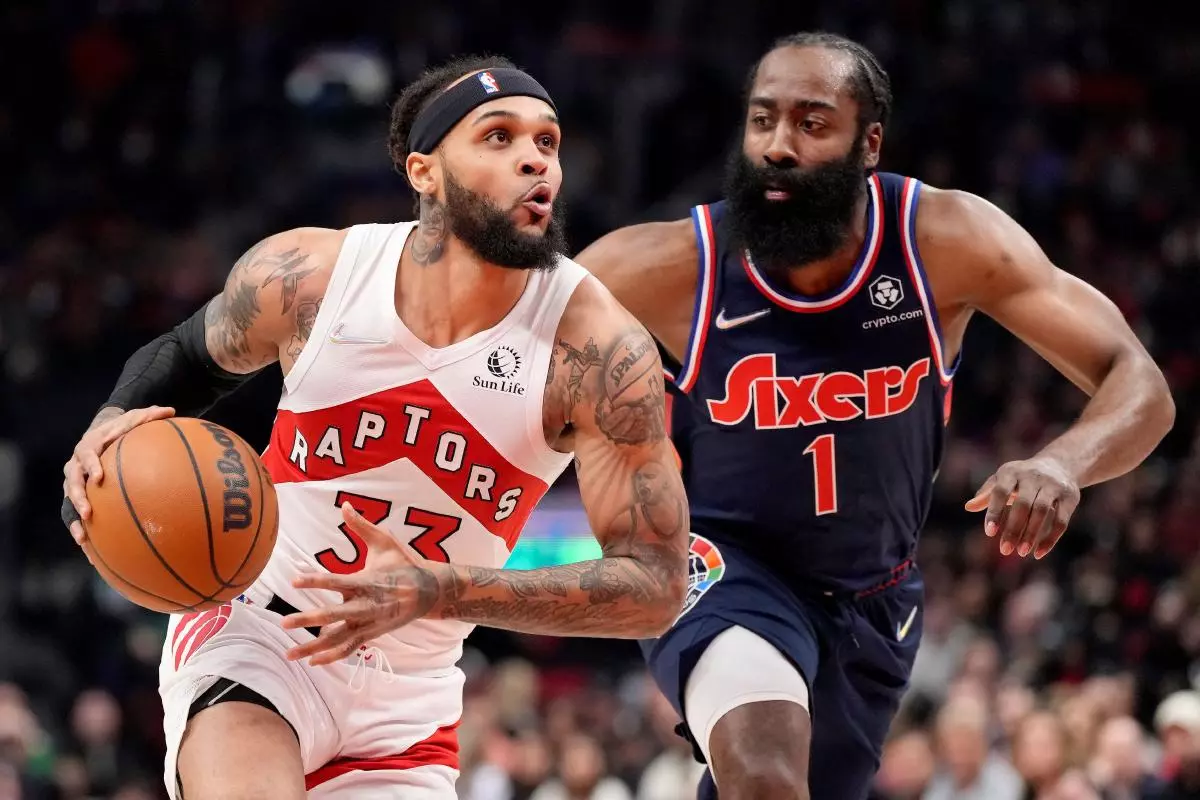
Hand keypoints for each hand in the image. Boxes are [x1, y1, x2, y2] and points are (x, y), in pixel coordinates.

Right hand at [61, 405, 175, 543]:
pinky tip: (91, 551)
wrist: (101, 432)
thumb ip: (149, 415)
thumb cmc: (122, 427)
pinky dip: (82, 530)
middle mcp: (76, 465)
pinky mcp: (78, 495)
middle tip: (88, 511)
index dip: (90, 465)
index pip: (86, 455)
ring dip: (74, 519)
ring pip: (68, 502)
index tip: (98, 477)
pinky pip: (76, 515)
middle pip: (71, 482)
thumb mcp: (134, 418)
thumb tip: (171, 409)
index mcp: (89, 446)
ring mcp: (74, 482)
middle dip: (77, 497)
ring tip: (83, 537)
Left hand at [282, 502, 443, 664]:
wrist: (428, 592)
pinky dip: (331, 657)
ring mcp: (368, 623)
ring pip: (337, 639)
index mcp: (366, 581)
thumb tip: (345, 505)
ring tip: (289, 654)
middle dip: (308, 620)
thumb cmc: (404, 564)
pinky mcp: (371, 634)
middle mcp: (365, 605)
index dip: (315, 580)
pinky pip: (349, 648)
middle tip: (284, 623)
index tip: (294, 581)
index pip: (336, 581)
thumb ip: (361, 526)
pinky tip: (313, 662)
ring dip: (313, 648)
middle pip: (332, 615)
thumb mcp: (385, 541)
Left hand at [965, 456, 1080, 558]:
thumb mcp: (1003, 480)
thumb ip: (987, 494)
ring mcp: (1053, 485)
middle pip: (1023, 504)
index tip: (990, 533)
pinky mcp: (1070, 497)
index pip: (1001, 491)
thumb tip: (968, 507)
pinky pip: (1062, 521)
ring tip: (1021, 552)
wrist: (1060, 465)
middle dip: (1014, 528)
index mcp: (1012, 471)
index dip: (995, 512)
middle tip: (1004, 550)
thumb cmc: (1022, 478)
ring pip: (1042, 511)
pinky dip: (1050, 538)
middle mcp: (1033, 476)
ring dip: (1031, 534)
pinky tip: (1039, 553)